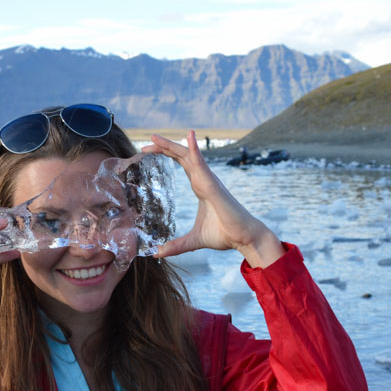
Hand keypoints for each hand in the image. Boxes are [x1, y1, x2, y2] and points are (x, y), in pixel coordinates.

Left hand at [142, 130, 283, 267]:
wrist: (244, 238)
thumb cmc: (225, 234)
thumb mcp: (193, 241)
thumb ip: (175, 246)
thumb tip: (156, 254)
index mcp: (201, 187)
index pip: (182, 165)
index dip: (167, 155)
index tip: (148, 152)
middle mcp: (205, 180)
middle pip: (182, 156)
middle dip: (165, 147)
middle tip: (146, 142)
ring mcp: (210, 181)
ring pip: (189, 156)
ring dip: (172, 145)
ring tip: (155, 137)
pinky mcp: (214, 186)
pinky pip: (202, 165)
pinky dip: (195, 150)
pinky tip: (189, 136)